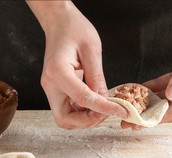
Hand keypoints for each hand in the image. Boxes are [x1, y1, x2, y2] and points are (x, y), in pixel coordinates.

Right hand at [27, 1, 126, 128]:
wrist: (59, 22)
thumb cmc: (74, 29)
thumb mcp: (92, 50)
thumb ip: (97, 78)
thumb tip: (105, 100)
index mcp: (57, 72)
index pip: (82, 98)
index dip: (103, 108)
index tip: (120, 110)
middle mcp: (50, 85)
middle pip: (65, 119)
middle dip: (88, 121)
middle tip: (107, 111)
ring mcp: (52, 89)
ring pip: (66, 118)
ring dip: (86, 118)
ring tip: (104, 106)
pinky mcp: (57, 91)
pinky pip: (69, 110)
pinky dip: (84, 111)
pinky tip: (96, 101)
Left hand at [122, 0, 171, 129]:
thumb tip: (171, 96)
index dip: (157, 118)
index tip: (139, 123)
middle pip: (170, 108)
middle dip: (149, 115)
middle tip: (129, 121)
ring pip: (167, 98)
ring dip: (149, 104)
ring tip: (131, 108)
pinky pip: (167, 85)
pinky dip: (154, 88)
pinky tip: (141, 90)